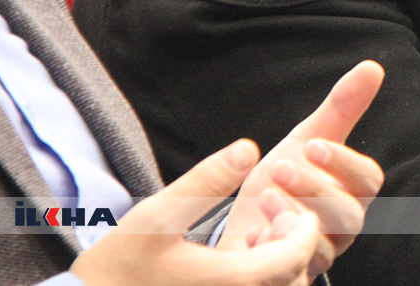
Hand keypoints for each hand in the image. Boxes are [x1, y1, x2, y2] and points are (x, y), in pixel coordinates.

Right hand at [70, 139, 322, 285]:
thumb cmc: (117, 268)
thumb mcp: (157, 217)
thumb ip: (206, 182)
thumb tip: (248, 147)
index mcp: (232, 284)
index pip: (296, 257)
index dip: (301, 226)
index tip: (285, 202)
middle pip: (295, 277)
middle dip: (293, 240)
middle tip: (272, 210)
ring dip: (279, 261)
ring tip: (256, 232)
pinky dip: (261, 278)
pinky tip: (238, 254)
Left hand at [222, 61, 385, 279]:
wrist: (246, 226)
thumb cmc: (285, 181)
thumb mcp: (308, 141)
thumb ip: (341, 108)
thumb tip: (373, 66)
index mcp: (352, 194)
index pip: (369, 181)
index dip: (344, 164)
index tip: (313, 145)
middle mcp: (342, 230)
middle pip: (349, 216)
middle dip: (315, 190)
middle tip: (280, 168)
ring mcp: (317, 257)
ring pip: (320, 249)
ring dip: (291, 220)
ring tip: (262, 199)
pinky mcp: (290, 278)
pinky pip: (290, 277)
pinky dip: (268, 255)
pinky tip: (250, 236)